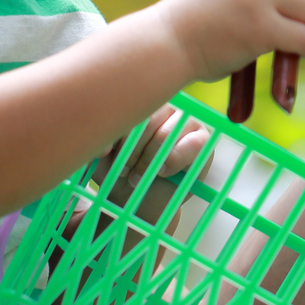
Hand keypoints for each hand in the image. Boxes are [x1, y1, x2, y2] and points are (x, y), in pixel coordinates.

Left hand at [96, 105, 210, 222]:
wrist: (137, 200)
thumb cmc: (119, 173)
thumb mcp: (103, 157)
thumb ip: (101, 144)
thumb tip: (103, 147)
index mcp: (141, 104)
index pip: (130, 106)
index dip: (120, 133)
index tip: (108, 154)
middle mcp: (166, 107)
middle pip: (148, 119)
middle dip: (133, 151)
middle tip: (125, 171)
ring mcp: (186, 121)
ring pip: (166, 134)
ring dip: (149, 160)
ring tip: (139, 176)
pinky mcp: (203, 139)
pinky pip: (191, 144)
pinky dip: (173, 162)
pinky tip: (163, 173)